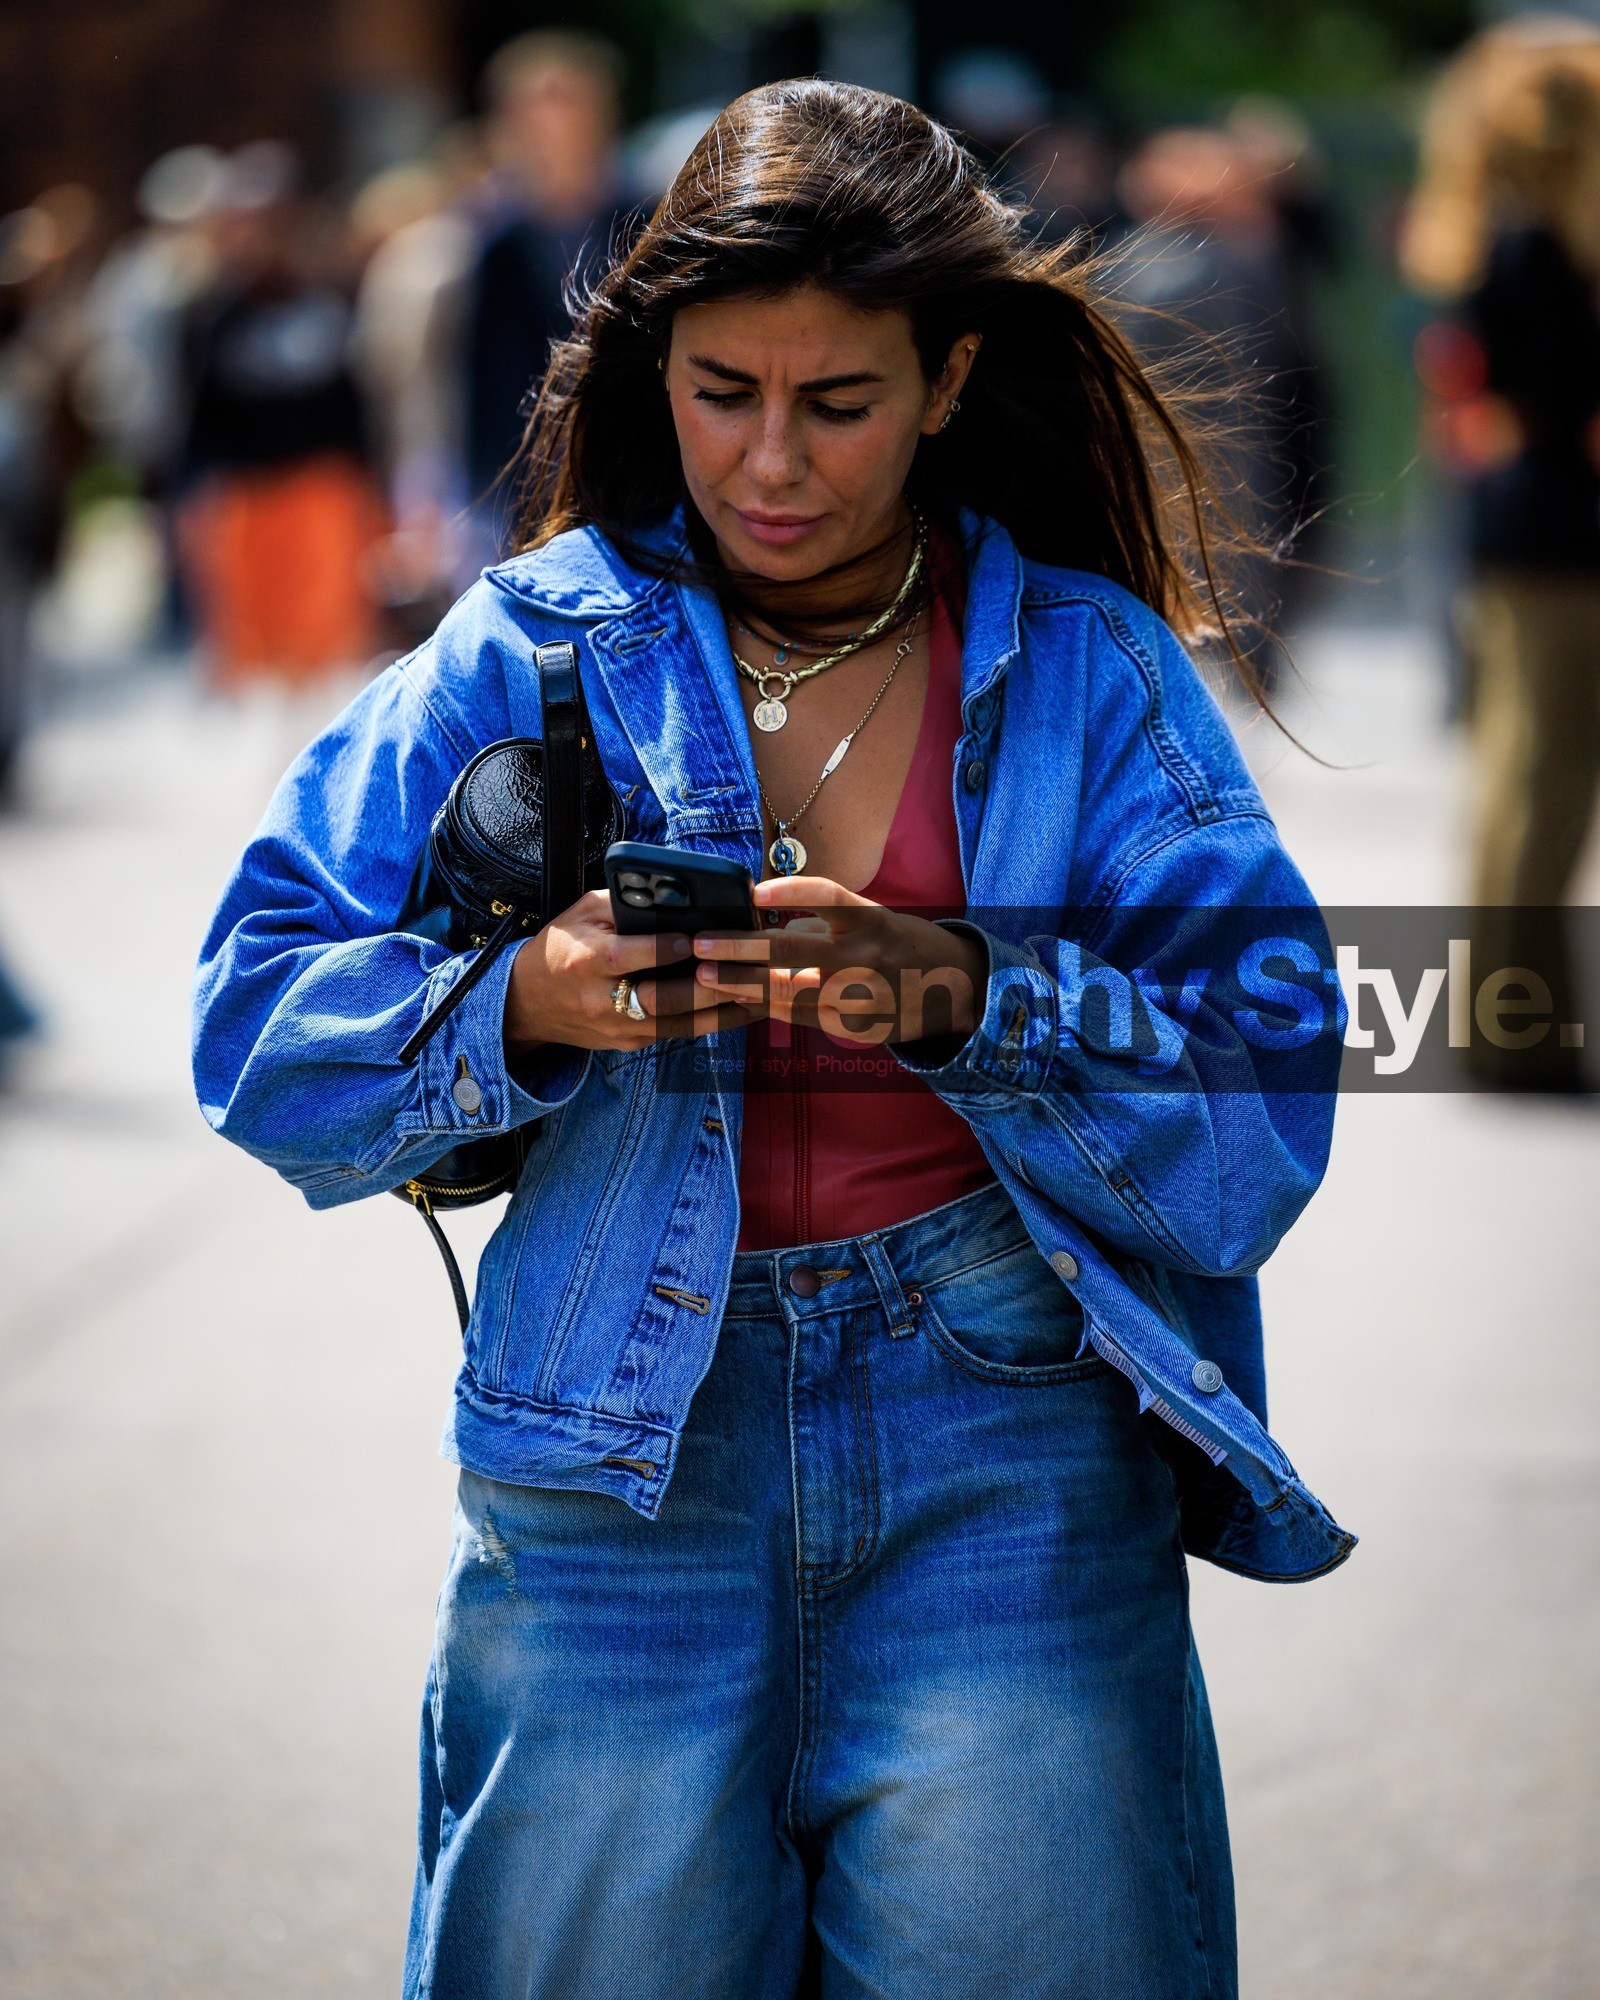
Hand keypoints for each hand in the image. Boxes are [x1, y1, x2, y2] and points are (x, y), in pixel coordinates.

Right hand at [503, 889, 762, 1052]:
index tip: (700, 938)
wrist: (527, 1003)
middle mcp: (603, 1001)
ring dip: (725, 1010)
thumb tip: (674, 892)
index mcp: (587, 962)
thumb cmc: (561, 947)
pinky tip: (744, 1006)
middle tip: (751, 969)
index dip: (666, 949)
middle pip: (664, 998)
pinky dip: (713, 1020)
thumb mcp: (581, 913)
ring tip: (764, 992)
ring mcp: (619, 1029)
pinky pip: (679, 1032)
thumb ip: (624, 902)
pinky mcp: (631, 1045)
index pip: (630, 956)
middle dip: (711, 985)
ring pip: (680, 1023)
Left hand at [693, 875, 986, 1046]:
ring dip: (741, 983)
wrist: (953, 992)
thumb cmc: (899, 944)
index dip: (790, 893)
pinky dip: (765, 1004)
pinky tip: (737, 996)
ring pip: (789, 991)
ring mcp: (859, 996)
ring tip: (706, 974)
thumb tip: (765, 924)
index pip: (828, 897)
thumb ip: (822, 921)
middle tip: (702, 943)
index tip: (753, 893)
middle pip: (794, 952)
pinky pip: (800, 1015)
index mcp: (871, 919)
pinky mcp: (854, 1026)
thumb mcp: (871, 919)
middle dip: (740, 949)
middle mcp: (866, 956)